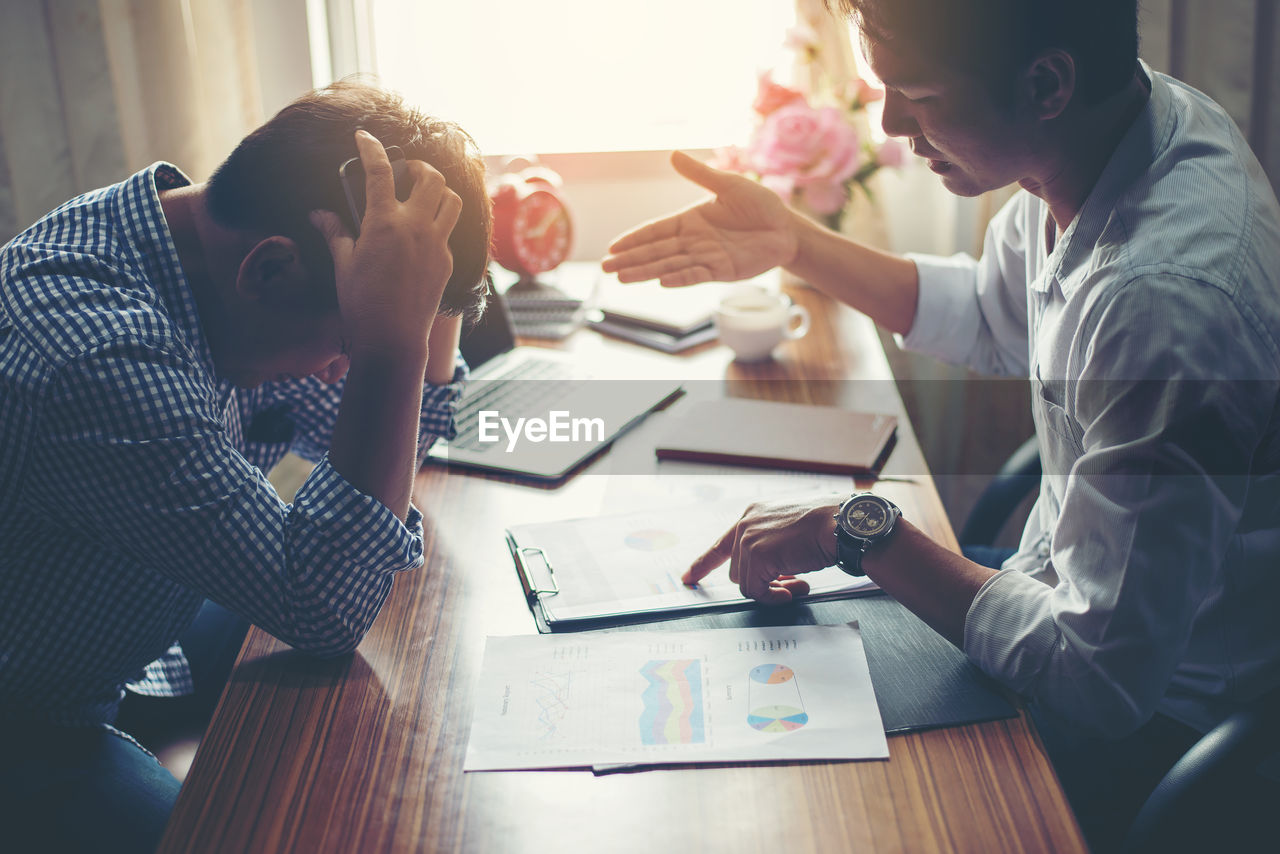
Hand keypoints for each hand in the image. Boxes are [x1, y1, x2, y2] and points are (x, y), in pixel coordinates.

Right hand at [311, 130, 462, 353]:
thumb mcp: (343, 263)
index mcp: (385, 222)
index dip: (371, 148)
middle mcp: (416, 227)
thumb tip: (319, 214)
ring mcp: (437, 244)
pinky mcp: (447, 262)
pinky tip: (423, 232)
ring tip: (422, 195)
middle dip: (418, 166)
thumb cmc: (362, 303)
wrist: (393, 339)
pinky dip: (439, 222)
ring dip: (439, 190)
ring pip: (452, 200)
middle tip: (405, 171)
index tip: (364, 136)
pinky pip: (449, 231)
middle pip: (431, 177)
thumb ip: (335, 232)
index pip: (380, 171)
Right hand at [601, 151, 799, 286]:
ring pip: (669, 265)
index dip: (634, 238)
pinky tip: (660, 280)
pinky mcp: (722, 270)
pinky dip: (679, 277)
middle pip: (656, 251)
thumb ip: (700, 174)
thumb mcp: (728, 184)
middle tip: (606, 268)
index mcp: (690, 220)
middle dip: (631, 260)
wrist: (787, 229)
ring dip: (646, 272)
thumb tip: (672, 154)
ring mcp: (706, 257)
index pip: (655, 230)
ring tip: (622, 278)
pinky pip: (696, 274)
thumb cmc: (760, 205)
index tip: (613, 247)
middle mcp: (693, 241)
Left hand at [682, 497, 840, 603]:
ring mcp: (748, 539)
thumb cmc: (829, 525)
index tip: (688, 577)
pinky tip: (795, 589)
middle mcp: (747, 523)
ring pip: (746, 583)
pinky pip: (756, 591)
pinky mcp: (756, 556)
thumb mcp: (793, 528)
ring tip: (799, 584)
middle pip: (738, 569)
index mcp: (754, 513)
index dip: (704, 563)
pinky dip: (774, 598)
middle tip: (792, 582)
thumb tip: (773, 574)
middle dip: (763, 581)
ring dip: (772, 590)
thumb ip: (774, 545)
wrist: (841, 523)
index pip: (722, 543)